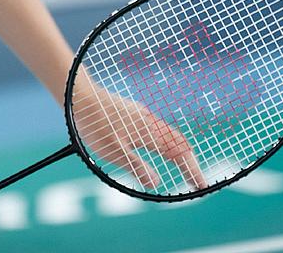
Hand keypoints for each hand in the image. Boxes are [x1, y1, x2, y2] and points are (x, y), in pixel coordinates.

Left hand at [73, 85, 207, 191]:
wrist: (81, 97)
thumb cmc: (94, 126)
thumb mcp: (113, 151)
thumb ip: (135, 165)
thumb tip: (156, 183)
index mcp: (148, 133)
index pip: (179, 154)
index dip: (191, 170)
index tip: (201, 185)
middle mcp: (150, 122)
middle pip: (178, 143)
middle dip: (189, 162)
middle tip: (196, 180)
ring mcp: (142, 115)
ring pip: (167, 134)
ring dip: (178, 151)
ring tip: (182, 166)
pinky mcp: (133, 112)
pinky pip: (157, 128)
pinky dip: (165, 141)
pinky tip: (157, 144)